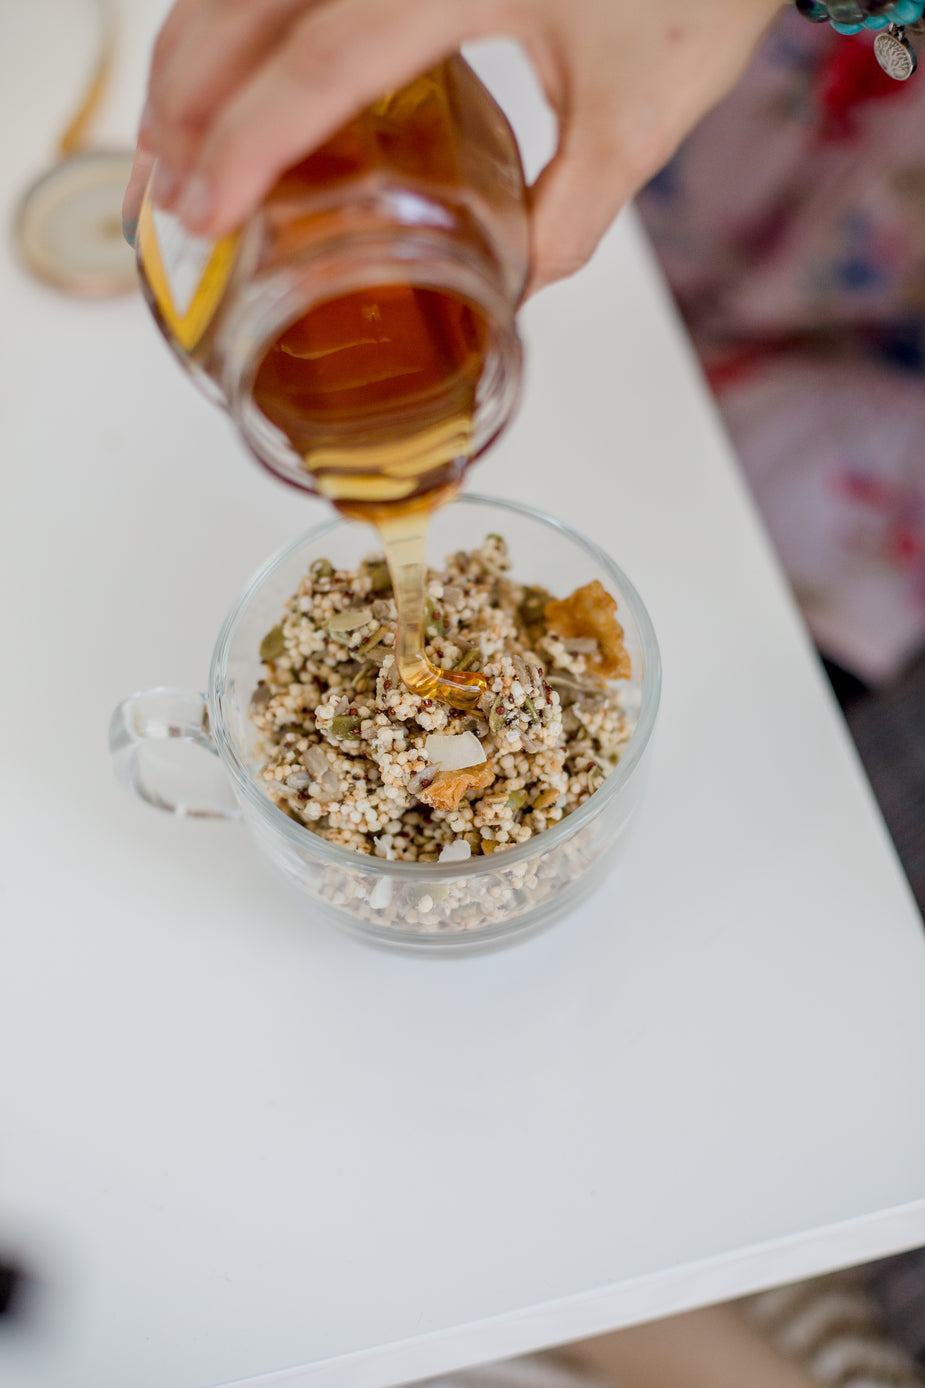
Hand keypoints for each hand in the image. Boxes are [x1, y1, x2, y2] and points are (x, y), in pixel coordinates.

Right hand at [124, 0, 782, 293]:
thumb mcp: (640, 118)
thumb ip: (566, 216)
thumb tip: (510, 285)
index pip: (314, 69)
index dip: (244, 147)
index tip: (199, 214)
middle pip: (242, 8)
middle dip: (183, 103)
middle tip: (162, 195)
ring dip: (192, 53)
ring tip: (170, 140)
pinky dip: (238, 18)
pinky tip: (230, 65)